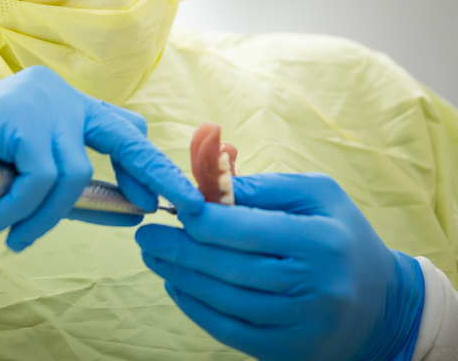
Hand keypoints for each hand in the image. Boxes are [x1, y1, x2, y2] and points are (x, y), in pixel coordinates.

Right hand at [0, 65, 201, 250]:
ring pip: (73, 173)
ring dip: (44, 215)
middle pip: (123, 134)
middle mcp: (59, 93)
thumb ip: (76, 193)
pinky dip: (21, 208)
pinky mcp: (22, 112)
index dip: (144, 163)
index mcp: (65, 105)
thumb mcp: (32, 185)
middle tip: (180, 204)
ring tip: (14, 231)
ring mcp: (42, 98)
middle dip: (155, 171)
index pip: (121, 127)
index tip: (158, 198)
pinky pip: (41, 176)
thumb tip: (133, 210)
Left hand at [135, 173, 424, 360]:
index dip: (200, 219)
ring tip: (155, 256)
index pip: (245, 229)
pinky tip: (177, 285)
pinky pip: (229, 330)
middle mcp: (314, 286)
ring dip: (180, 276)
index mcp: (321, 240)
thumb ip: (262, 187)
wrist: (384, 306)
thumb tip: (206, 185)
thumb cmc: (341, 237)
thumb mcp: (317, 195)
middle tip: (147, 235)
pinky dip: (195, 307)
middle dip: (179, 249)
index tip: (173, 208)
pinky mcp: (288, 351)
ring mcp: (301, 325)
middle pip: (228, 267)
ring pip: (223, 300)